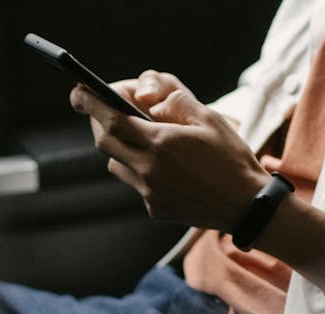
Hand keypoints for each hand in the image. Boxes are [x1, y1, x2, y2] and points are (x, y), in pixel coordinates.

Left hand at [70, 71, 267, 230]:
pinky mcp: (155, 209)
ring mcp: (150, 193)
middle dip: (98, 123)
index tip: (78, 93)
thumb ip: (177, 103)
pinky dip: (140, 172)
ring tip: (139, 139)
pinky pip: (136, 185)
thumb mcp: (210, 119)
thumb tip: (149, 99)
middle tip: (101, 111)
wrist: (246, 206)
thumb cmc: (232, 159)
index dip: (90, 104)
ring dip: (120, 149)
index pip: (112, 119)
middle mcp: (149, 169)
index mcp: (161, 143)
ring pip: (116, 165)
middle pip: (105, 142)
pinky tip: (164, 169)